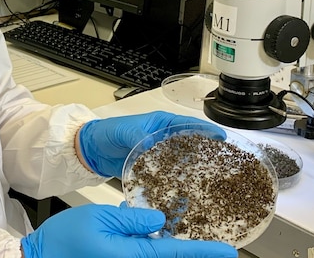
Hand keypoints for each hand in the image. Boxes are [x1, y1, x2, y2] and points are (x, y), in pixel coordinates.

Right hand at [20, 203, 236, 257]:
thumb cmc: (65, 238)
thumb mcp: (99, 216)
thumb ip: (132, 218)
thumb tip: (160, 221)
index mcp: (132, 256)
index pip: (176, 254)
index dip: (204, 252)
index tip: (229, 252)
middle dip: (191, 252)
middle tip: (216, 248)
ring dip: (171, 249)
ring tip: (189, 239)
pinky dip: (155, 249)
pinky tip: (156, 238)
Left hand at [77, 111, 225, 177]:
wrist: (91, 150)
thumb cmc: (106, 132)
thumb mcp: (123, 131)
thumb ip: (138, 136)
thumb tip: (151, 144)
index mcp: (160, 123)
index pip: (187, 124)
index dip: (205, 130)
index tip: (220, 137)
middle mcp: (163, 139)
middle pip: (190, 144)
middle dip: (206, 152)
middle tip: (222, 163)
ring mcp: (159, 155)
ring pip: (182, 161)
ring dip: (194, 170)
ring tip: (209, 180)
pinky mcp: (152, 170)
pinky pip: (169, 175)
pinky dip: (177, 182)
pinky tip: (186, 191)